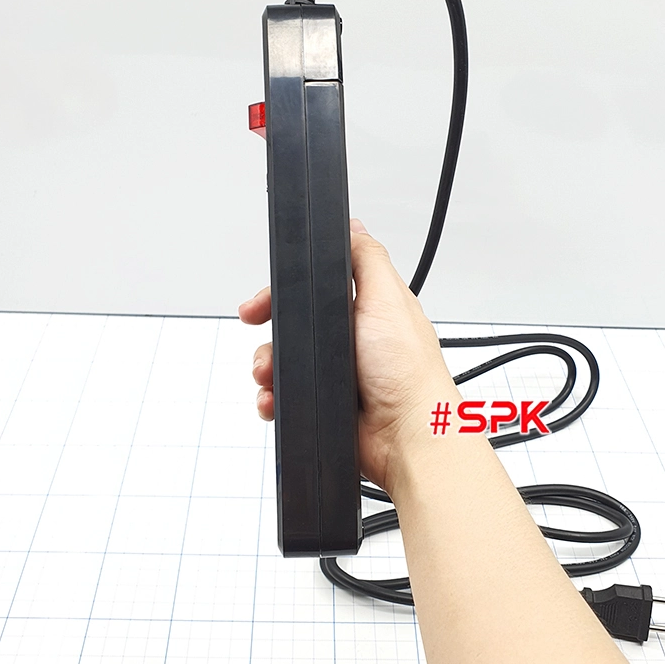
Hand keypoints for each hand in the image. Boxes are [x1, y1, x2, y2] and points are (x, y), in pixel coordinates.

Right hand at [239, 218, 458, 497]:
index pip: (315, 288)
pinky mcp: (326, 402)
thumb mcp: (387, 298)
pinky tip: (274, 398)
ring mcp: (337, 373)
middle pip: (293, 324)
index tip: (265, 297)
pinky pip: (287, 394)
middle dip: (271, 331)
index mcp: (367, 310)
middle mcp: (351, 340)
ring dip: (268, 365)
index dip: (288, 289)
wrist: (406, 437)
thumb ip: (367, 258)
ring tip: (270, 374)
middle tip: (257, 329)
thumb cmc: (407, 372)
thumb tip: (354, 226)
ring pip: (284, 360)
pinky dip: (274, 396)